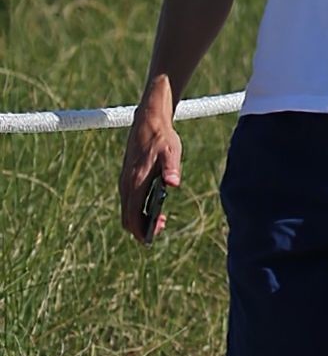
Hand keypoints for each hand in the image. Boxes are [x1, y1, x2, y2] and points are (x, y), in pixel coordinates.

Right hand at [119, 95, 182, 243]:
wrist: (148, 120)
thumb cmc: (162, 137)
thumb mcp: (172, 151)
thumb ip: (172, 168)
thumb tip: (174, 183)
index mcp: (136, 182)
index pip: (132, 217)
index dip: (142, 231)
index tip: (154, 235)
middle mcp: (126, 184)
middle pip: (127, 218)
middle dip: (142, 228)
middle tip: (161, 225)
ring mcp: (125, 181)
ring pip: (127, 211)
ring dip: (140, 219)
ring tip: (160, 218)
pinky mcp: (127, 178)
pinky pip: (129, 202)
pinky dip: (138, 210)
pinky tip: (154, 206)